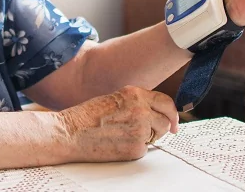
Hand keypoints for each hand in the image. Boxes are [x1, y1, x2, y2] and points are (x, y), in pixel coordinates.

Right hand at [56, 86, 178, 161]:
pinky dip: (134, 149)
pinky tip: (117, 144)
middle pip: (165, 121)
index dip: (172, 113)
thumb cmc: (86, 116)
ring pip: (156, 136)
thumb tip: (153, 113)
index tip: (173, 122)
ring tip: (123, 135)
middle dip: (159, 128)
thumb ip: (135, 103)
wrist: (71, 132)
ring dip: (146, 138)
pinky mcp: (136, 147)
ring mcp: (140, 129)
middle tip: (149, 133)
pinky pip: (144, 149)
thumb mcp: (114, 99)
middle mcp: (141, 109)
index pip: (165, 102)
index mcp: (134, 94)